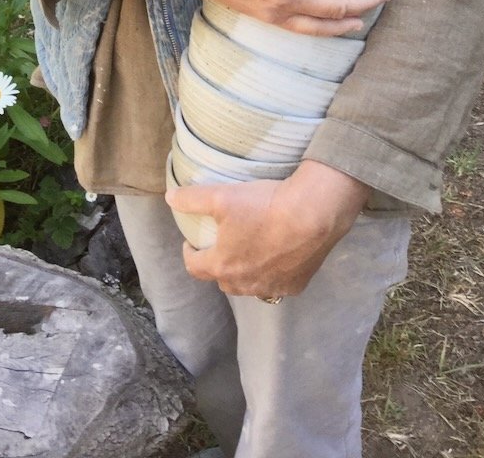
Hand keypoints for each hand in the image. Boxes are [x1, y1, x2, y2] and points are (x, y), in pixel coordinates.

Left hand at [167, 161, 369, 297]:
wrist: (313, 214)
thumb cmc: (263, 206)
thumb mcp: (221, 196)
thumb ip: (192, 199)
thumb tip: (169, 198)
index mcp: (223, 266)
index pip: (194, 268)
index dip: (190, 253)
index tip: (192, 242)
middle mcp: (244, 284)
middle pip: (222, 280)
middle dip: (217, 264)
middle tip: (222, 244)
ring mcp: (272, 288)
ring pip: (249, 286)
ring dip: (244, 272)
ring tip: (248, 250)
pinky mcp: (295, 286)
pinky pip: (277, 284)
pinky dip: (272, 273)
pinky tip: (277, 256)